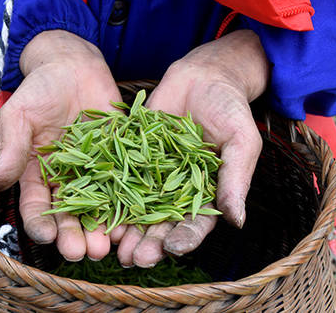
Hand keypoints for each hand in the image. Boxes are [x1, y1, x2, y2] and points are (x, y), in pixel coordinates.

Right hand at [0, 30, 123, 261]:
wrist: (73, 66)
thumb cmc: (39, 90)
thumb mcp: (19, 116)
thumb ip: (11, 150)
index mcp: (37, 175)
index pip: (37, 207)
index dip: (40, 224)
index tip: (46, 237)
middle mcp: (66, 180)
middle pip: (70, 215)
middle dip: (75, 235)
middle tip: (82, 253)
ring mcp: (95, 172)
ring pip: (99, 207)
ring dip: (102, 228)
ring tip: (108, 246)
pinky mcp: (120, 160)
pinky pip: (126, 184)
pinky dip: (130, 203)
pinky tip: (134, 220)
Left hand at [115, 30, 268, 266]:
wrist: (204, 75)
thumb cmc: (230, 109)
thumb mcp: (240, 142)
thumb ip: (234, 180)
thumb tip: (236, 222)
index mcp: (205, 193)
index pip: (195, 224)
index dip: (184, 238)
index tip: (172, 249)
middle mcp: (175, 190)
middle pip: (161, 223)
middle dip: (149, 243)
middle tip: (135, 259)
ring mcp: (151, 174)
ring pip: (136, 207)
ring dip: (125, 227)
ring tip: (112, 245)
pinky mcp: (130, 156)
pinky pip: (116, 176)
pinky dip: (106, 193)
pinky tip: (95, 209)